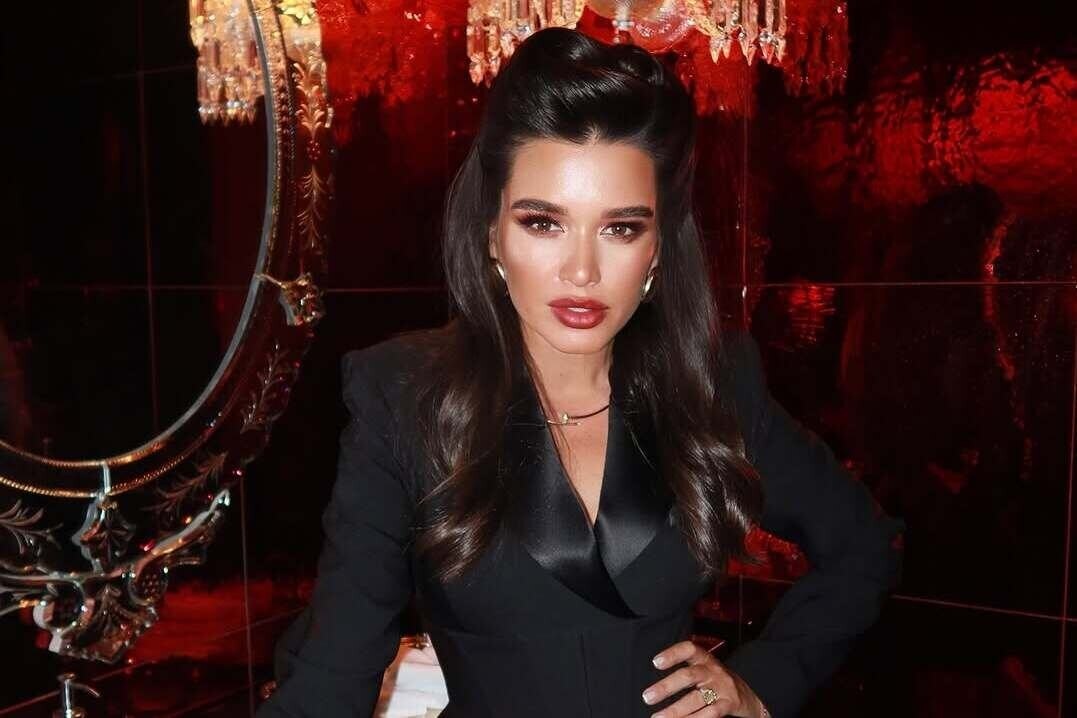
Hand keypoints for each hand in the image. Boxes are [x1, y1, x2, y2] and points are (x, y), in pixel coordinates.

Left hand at [641, 640, 769, 717]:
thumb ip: (686, 670)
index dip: (672, 654)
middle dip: (666, 687)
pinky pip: (711, 713)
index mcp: (705, 659)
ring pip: (695, 699)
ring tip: (658, 717)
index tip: (656, 662)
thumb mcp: (705, 669)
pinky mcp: (729, 704)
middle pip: (688, 676)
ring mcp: (722, 688)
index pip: (689, 649)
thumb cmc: (717, 682)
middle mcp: (713, 671)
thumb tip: (657, 685)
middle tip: (647, 697)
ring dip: (675, 710)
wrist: (747, 696)